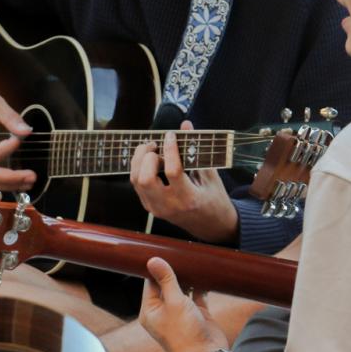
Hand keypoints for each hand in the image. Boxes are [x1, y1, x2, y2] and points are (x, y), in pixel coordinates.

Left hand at [130, 122, 238, 243]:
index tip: (171, 135)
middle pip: (144, 179)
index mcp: (189, 199)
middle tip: (156, 145)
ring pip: (136, 181)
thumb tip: (186, 124)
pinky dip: (139, 169)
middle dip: (146, 156)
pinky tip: (150, 161)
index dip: (170, 149)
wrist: (211, 226)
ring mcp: (157, 209)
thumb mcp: (211, 176)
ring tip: (152, 151)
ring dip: (139, 161)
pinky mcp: (150, 208)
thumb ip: (196, 150)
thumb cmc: (215, 199)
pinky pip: (137, 185)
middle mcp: (169, 206)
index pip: (172, 171)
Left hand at [139, 257, 228, 351]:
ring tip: (192, 261)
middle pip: (166, 285)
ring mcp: (181, 313)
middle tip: (180, 253)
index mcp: (150, 311)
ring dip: (187, 278)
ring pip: (182, 289)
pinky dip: (200, 286)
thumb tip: (153, 260)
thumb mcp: (174, 302)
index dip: (156, 268)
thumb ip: (166, 280)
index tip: (163, 251)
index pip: (150, 283)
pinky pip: (197, 296)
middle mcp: (164, 312)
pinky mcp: (197, 314)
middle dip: (173, 271)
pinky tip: (204, 275)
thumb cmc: (185, 333)